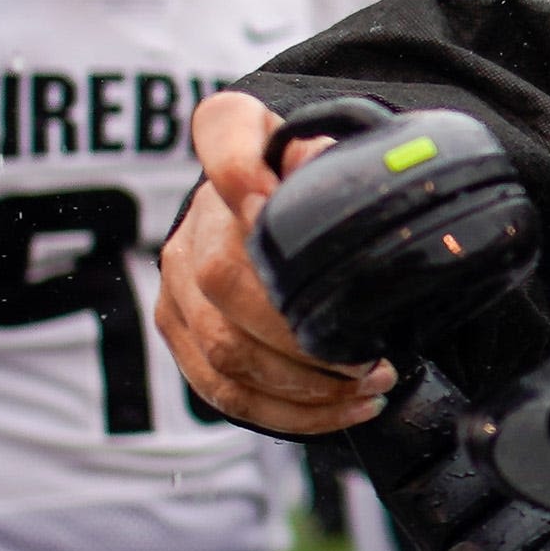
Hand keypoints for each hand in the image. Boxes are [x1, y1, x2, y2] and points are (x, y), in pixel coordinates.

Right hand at [155, 90, 398, 435]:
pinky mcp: (177, 327)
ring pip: (225, 350)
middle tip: (371, 358)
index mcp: (234, 147)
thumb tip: (320, 162)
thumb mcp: (344, 160)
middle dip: (304, 336)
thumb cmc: (329, 195)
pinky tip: (341, 410)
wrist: (285, 222)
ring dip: (306, 385)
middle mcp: (196, 214)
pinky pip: (221, 389)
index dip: (244, 174)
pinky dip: (287, 412)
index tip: (277, 207)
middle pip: (227, 280)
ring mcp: (179, 276)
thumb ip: (336, 158)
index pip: (225, 138)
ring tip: (371, 388)